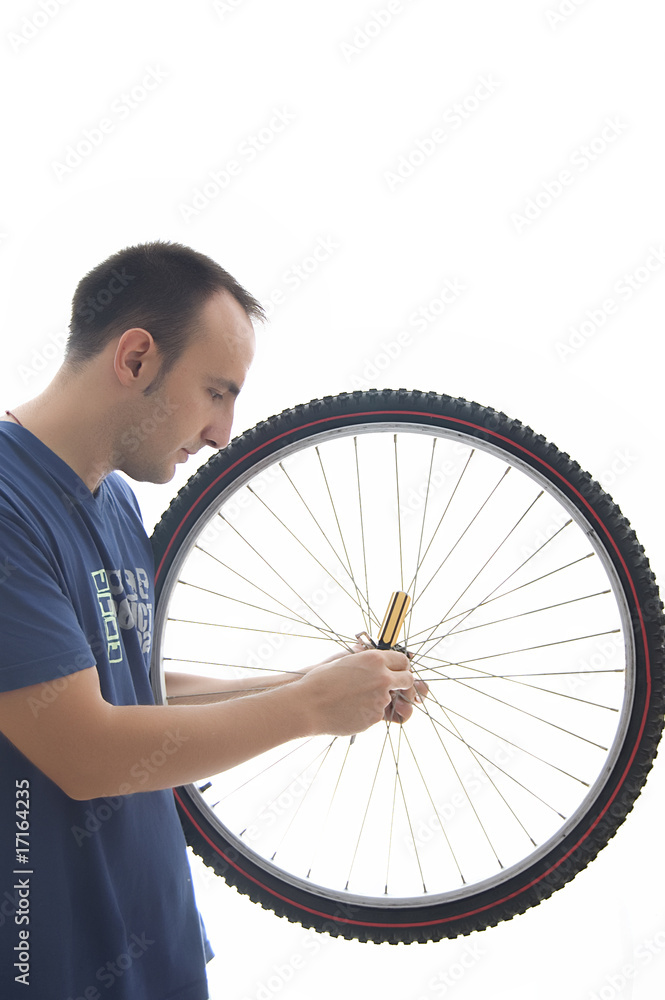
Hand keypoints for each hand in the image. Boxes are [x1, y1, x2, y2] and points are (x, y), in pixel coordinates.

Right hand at [296, 647, 415, 736]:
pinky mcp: (375, 718)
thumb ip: (365, 659)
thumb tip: (376, 657)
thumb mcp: (345, 660)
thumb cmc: (321, 680)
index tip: (396, 671)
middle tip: (392, 687)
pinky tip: (351, 709)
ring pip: (392, 699)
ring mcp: (381, 699)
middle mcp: (383, 678)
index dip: (401, 667)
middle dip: (403, 684)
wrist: (308, 705)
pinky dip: (369, 712)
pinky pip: (379, 714)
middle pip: (408, 680)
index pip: (403, 661)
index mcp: (375, 659)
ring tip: (357, 699)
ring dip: (381, 699)